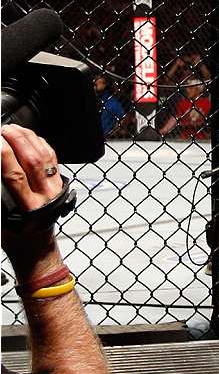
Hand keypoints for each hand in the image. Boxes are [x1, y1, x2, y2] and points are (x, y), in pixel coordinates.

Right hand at [1, 125, 63, 267]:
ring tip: (12, 128)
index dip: (4, 155)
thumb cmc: (14, 236)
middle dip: (16, 140)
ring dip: (27, 137)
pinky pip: (52, 156)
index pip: (14, 174)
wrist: (36, 246)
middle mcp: (42, 195)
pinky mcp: (58, 181)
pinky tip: (29, 135)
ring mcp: (53, 187)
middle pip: (31, 160)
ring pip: (43, 155)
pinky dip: (40, 142)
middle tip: (1, 129)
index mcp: (26, 207)